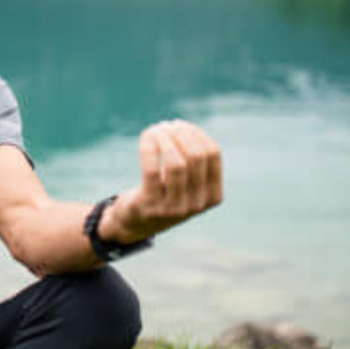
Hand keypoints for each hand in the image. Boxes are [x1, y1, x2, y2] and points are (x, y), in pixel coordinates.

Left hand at [104, 120, 222, 242]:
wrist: (136, 222)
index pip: (213, 154)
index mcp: (213, 196)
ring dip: (165, 139)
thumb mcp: (186, 181)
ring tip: (156, 129)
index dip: (197, 133)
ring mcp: (174, 208)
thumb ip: (193, 160)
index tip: (181, 125)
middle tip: (166, 125)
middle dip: (181, 134)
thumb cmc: (164, 193)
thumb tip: (184, 128)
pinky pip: (152, 170)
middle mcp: (197, 205)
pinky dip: (150, 148)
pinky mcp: (151, 206)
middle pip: (196, 156)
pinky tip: (147, 136)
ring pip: (176, 164)